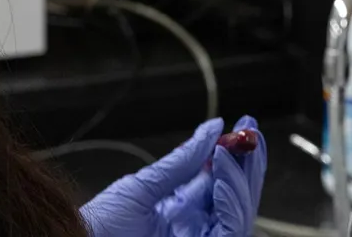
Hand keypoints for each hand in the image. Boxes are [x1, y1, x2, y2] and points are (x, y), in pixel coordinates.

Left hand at [80, 117, 267, 236]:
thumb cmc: (101, 225)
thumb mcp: (144, 185)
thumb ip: (182, 160)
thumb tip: (213, 127)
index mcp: (184, 209)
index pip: (223, 181)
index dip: (238, 154)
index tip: (245, 125)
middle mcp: (196, 226)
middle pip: (238, 196)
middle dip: (249, 163)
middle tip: (250, 133)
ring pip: (240, 212)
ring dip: (240, 179)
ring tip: (227, 153)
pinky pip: (230, 229)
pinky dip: (231, 202)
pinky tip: (223, 178)